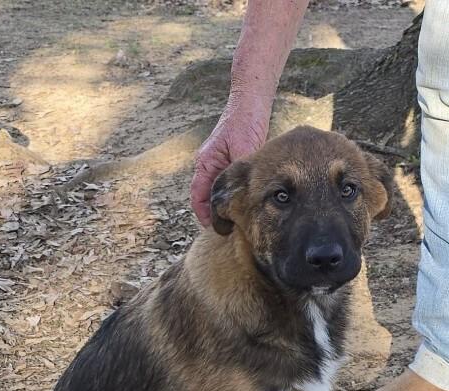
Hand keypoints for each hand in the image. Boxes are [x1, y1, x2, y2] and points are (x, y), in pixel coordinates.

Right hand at [190, 98, 270, 225]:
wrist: (251, 102)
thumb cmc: (244, 122)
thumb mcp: (243, 150)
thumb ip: (240, 173)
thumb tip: (243, 196)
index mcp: (205, 164)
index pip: (198, 197)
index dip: (203, 215)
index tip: (213, 228)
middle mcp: (209, 166)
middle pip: (207, 198)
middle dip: (215, 214)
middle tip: (227, 230)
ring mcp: (219, 164)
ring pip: (218, 193)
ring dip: (224, 206)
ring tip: (236, 222)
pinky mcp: (230, 163)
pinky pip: (228, 186)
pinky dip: (233, 197)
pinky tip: (244, 205)